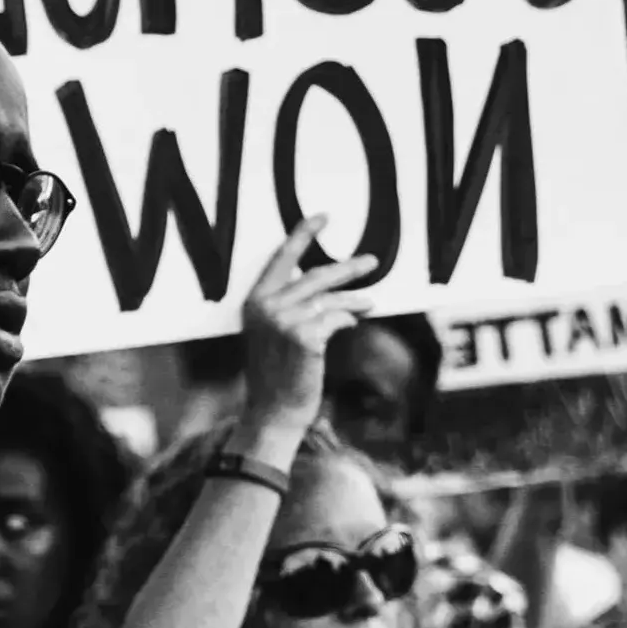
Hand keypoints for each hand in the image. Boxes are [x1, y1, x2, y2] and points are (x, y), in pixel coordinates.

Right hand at [238, 215, 381, 440]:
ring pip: (330, 300)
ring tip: (371, 302)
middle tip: (372, 261)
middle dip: (348, 269)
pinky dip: (347, 321)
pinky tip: (351, 325)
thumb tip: (323, 282)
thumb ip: (290, 305)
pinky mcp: (305, 336)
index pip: (281, 258)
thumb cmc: (276, 374)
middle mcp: (266, 306)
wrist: (274, 410)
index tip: (323, 217)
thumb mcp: (274, 332)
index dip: (303, 234)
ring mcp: (285, 320)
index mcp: (254, 301)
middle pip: (316, 276)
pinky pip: (336, 320)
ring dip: (354, 301)